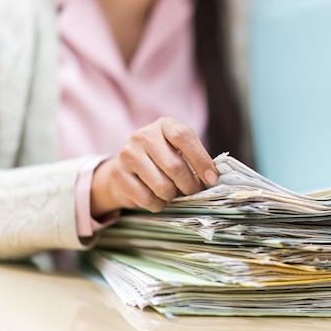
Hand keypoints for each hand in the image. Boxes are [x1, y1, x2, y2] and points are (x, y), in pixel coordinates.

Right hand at [90, 117, 217, 214]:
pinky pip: (146, 198)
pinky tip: (158, 200)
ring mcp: (128, 154)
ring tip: (172, 193)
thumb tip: (212, 179)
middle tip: (193, 192)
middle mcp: (144, 135)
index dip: (200, 159)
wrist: (126, 169)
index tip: (211, 179)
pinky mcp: (118, 175)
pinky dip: (158, 205)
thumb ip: (195, 159)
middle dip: (190, 185)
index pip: (183, 136)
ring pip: (161, 185)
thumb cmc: (162, 160)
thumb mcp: (179, 151)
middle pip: (175, 166)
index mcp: (164, 125)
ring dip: (172, 196)